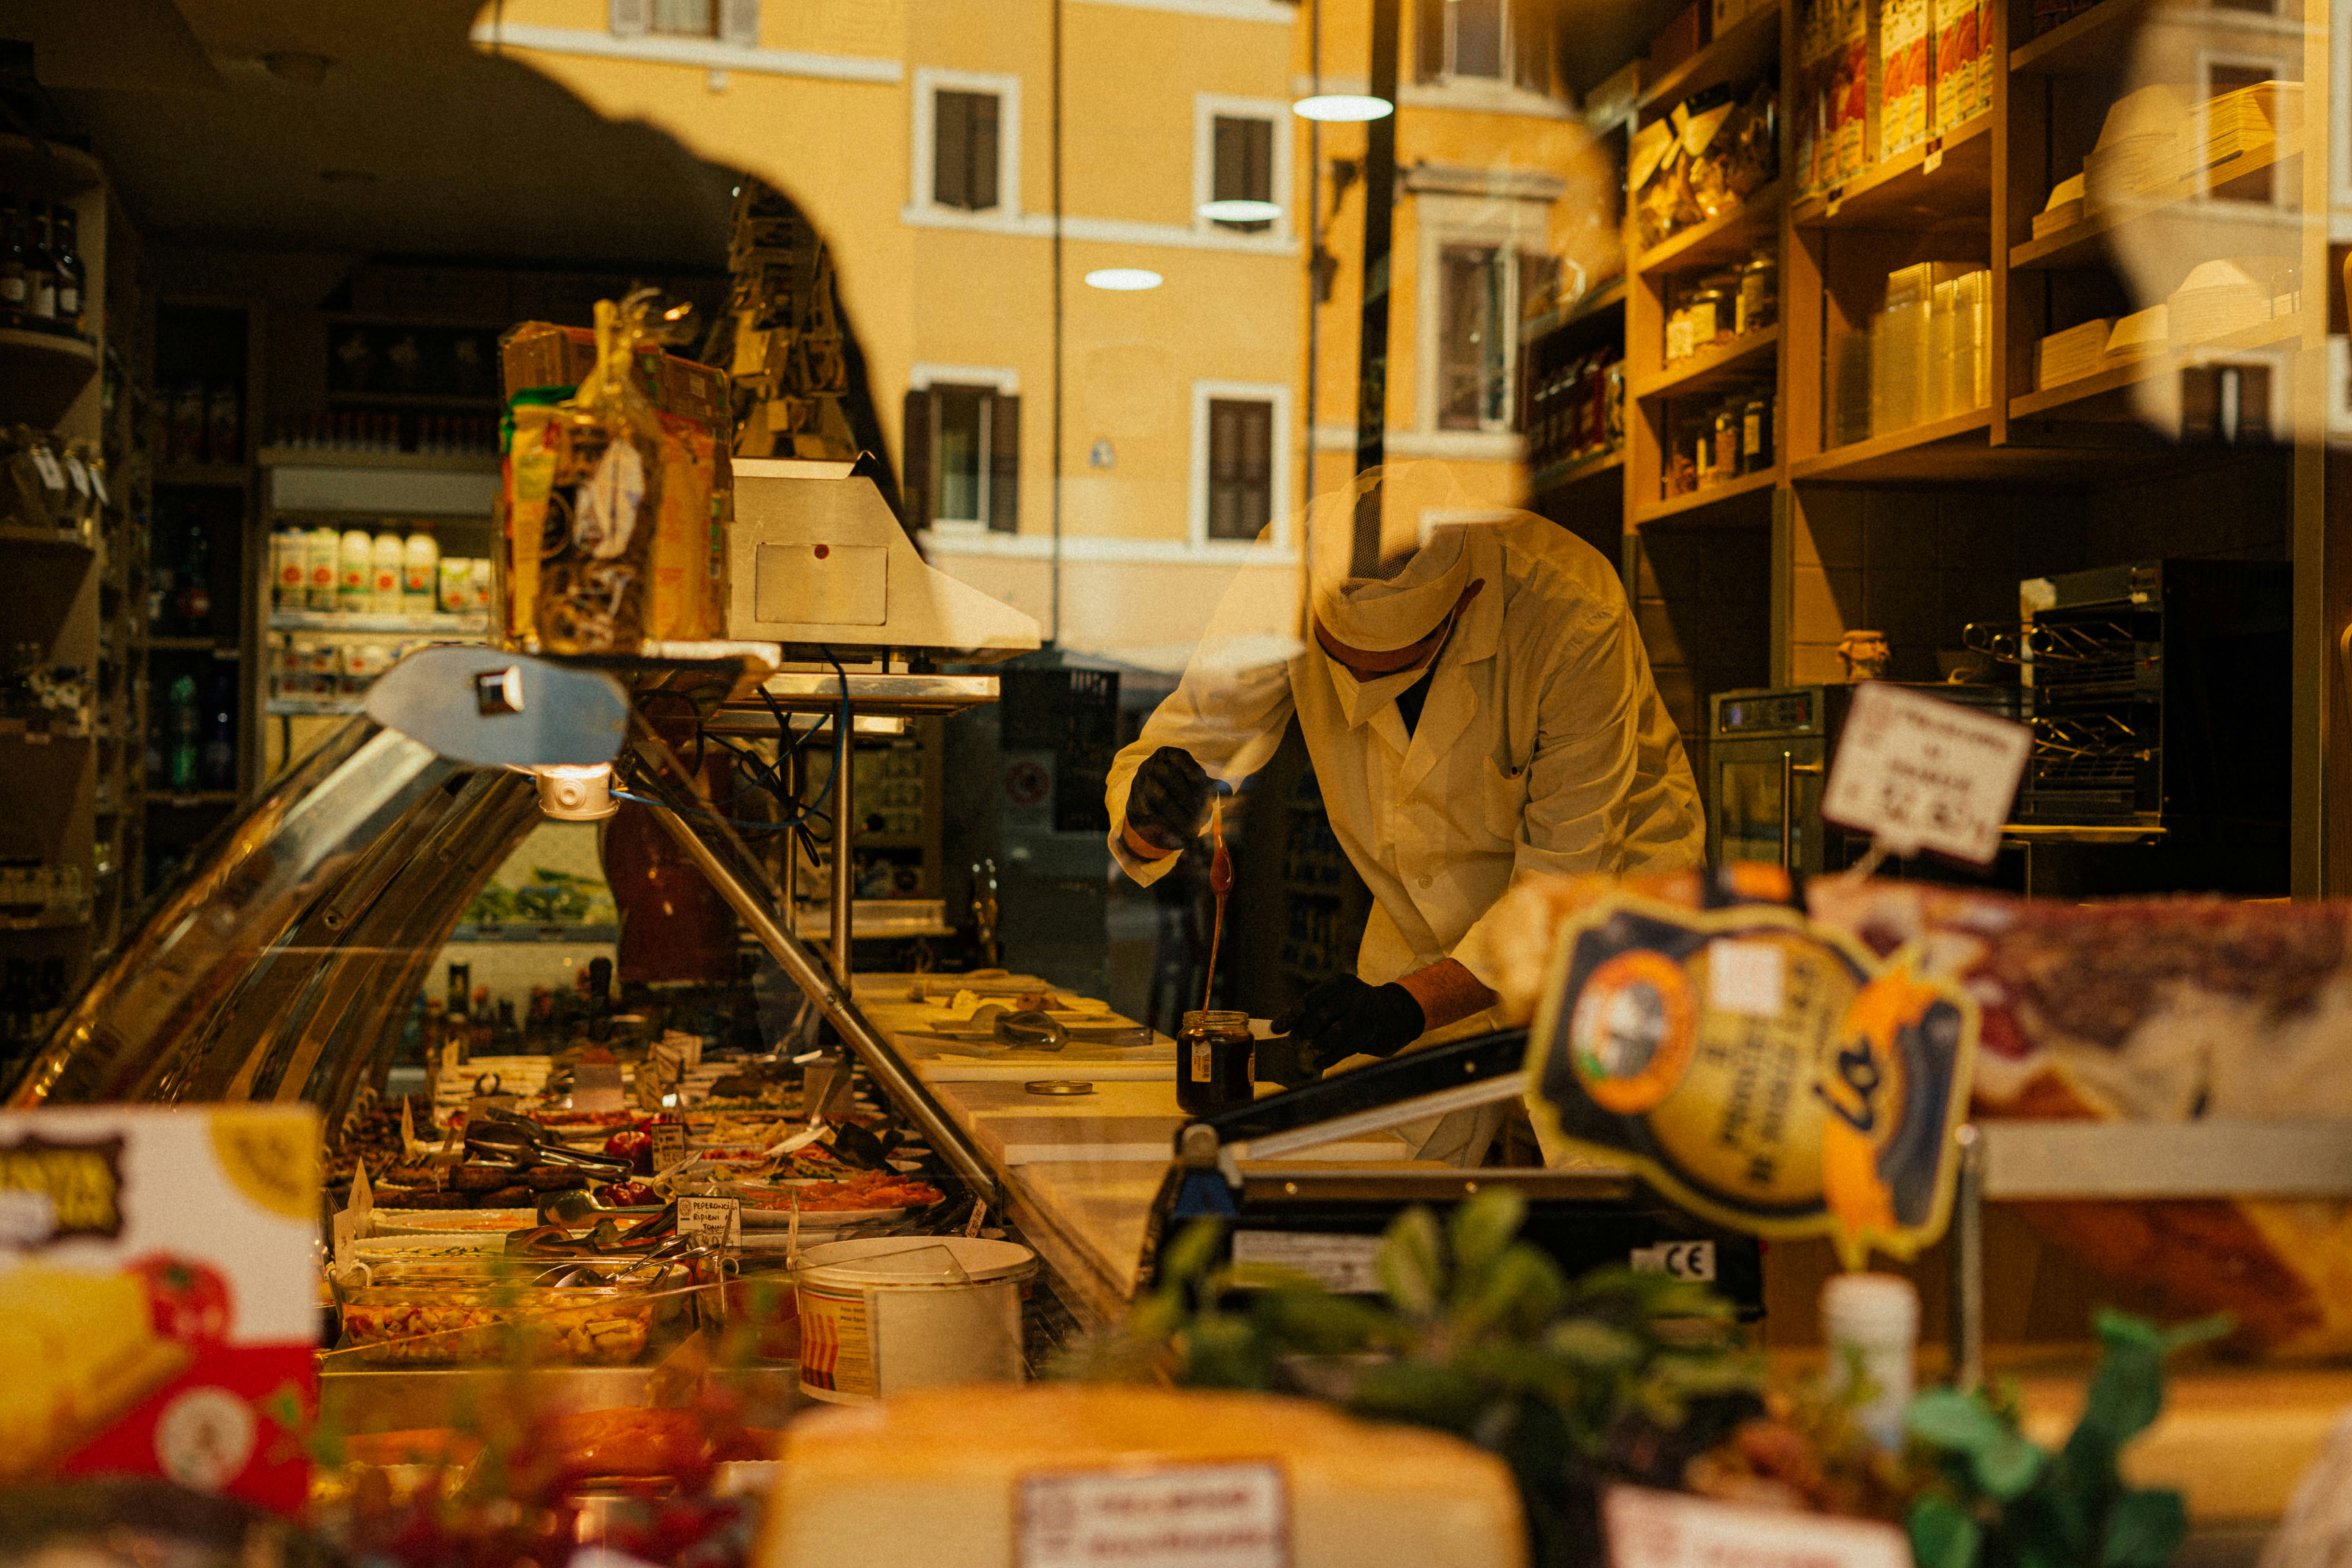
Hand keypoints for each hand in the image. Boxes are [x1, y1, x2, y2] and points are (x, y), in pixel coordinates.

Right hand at [1125, 746, 1213, 852]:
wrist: (1146, 800)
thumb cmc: (1178, 788)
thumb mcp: (1194, 782)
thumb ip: (1210, 786)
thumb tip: (1227, 792)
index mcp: (1168, 754)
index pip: (1182, 760)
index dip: (1197, 778)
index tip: (1210, 797)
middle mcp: (1151, 765)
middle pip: (1169, 777)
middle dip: (1189, 799)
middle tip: (1203, 818)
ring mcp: (1140, 783)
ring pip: (1160, 798)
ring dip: (1180, 817)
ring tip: (1194, 832)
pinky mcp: (1134, 804)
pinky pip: (1151, 815)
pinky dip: (1168, 827)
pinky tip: (1181, 837)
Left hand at [1265, 976, 1424, 1084]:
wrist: (1390, 1014)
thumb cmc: (1350, 1006)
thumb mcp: (1333, 999)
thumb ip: (1310, 1009)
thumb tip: (1279, 1027)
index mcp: (1341, 983)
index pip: (1310, 999)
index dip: (1291, 1015)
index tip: (1276, 1029)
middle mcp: (1354, 996)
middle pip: (1320, 1016)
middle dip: (1303, 1031)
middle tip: (1294, 1040)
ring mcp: (1364, 1017)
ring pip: (1334, 1034)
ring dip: (1316, 1044)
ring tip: (1310, 1048)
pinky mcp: (1369, 1036)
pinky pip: (1343, 1050)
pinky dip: (1327, 1059)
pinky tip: (1316, 1062)